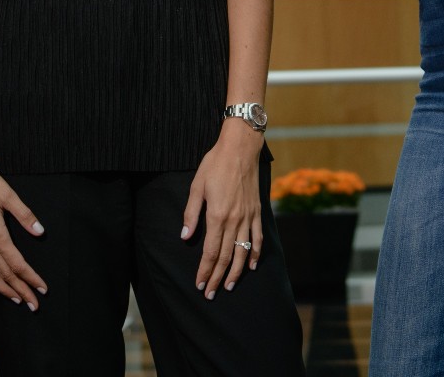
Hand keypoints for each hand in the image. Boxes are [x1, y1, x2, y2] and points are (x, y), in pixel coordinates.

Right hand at [0, 164, 47, 309]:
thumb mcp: (8, 194)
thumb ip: (24, 215)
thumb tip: (40, 232)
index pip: (16, 263)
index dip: (30, 278)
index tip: (42, 289)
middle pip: (4, 274)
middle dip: (20, 291)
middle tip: (34, 305)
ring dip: (4, 289)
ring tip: (16, 299)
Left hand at [182, 122, 262, 298]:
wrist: (240, 148)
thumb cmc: (215, 164)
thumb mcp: (197, 186)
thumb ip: (191, 213)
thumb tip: (185, 236)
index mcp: (217, 215)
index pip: (211, 251)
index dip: (205, 270)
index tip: (199, 284)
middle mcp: (234, 220)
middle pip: (226, 256)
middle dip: (217, 277)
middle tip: (210, 294)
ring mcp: (248, 217)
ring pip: (243, 251)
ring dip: (236, 272)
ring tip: (228, 286)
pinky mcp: (257, 211)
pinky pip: (258, 237)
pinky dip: (256, 253)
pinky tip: (252, 265)